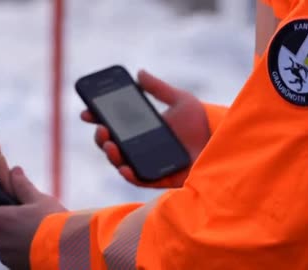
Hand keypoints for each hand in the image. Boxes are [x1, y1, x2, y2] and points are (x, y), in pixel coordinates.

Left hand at [0, 167, 66, 269]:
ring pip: (1, 243)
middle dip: (1, 222)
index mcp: (0, 221)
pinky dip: (19, 249)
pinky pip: (11, 255)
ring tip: (33, 231)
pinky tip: (37, 244)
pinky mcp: (16, 267)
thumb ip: (22, 185)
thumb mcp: (39, 199)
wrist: (70, 249)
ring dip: (11, 236)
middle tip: (21, 216)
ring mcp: (6, 257)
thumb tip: (14, 171)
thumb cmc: (54, 222)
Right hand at [81, 70, 209, 187]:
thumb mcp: (180, 100)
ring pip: (120, 162)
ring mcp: (147, 163)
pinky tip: (124, 166)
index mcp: (141, 130)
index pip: (114, 124)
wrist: (221, 143)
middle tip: (101, 128)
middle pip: (112, 144)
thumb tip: (139, 72)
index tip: (87, 112)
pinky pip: (139, 179)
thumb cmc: (201, 124)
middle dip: (101, 137)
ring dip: (111, 154)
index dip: (97, 119)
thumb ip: (159, 89)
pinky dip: (129, 174)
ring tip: (110, 144)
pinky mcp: (158, 179)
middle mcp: (140, 147)